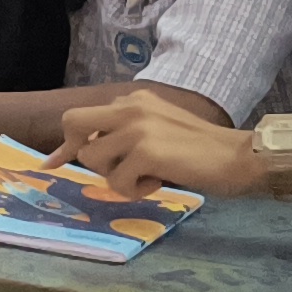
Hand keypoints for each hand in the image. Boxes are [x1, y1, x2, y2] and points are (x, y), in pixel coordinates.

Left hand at [50, 93, 257, 200]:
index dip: (66, 143)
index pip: (83, 116)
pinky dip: (136, 190)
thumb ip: (125, 135)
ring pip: (94, 159)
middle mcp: (131, 107)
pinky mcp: (147, 151)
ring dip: (116, 177)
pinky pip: (118, 181)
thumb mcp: (158, 131)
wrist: (240, 157)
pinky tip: (160, 182)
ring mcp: (137, 128)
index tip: (51, 163)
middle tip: (112, 170)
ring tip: (147, 176)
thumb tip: (84, 154)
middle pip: (73, 124)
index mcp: (134, 101)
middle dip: (82, 153)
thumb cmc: (202, 151)